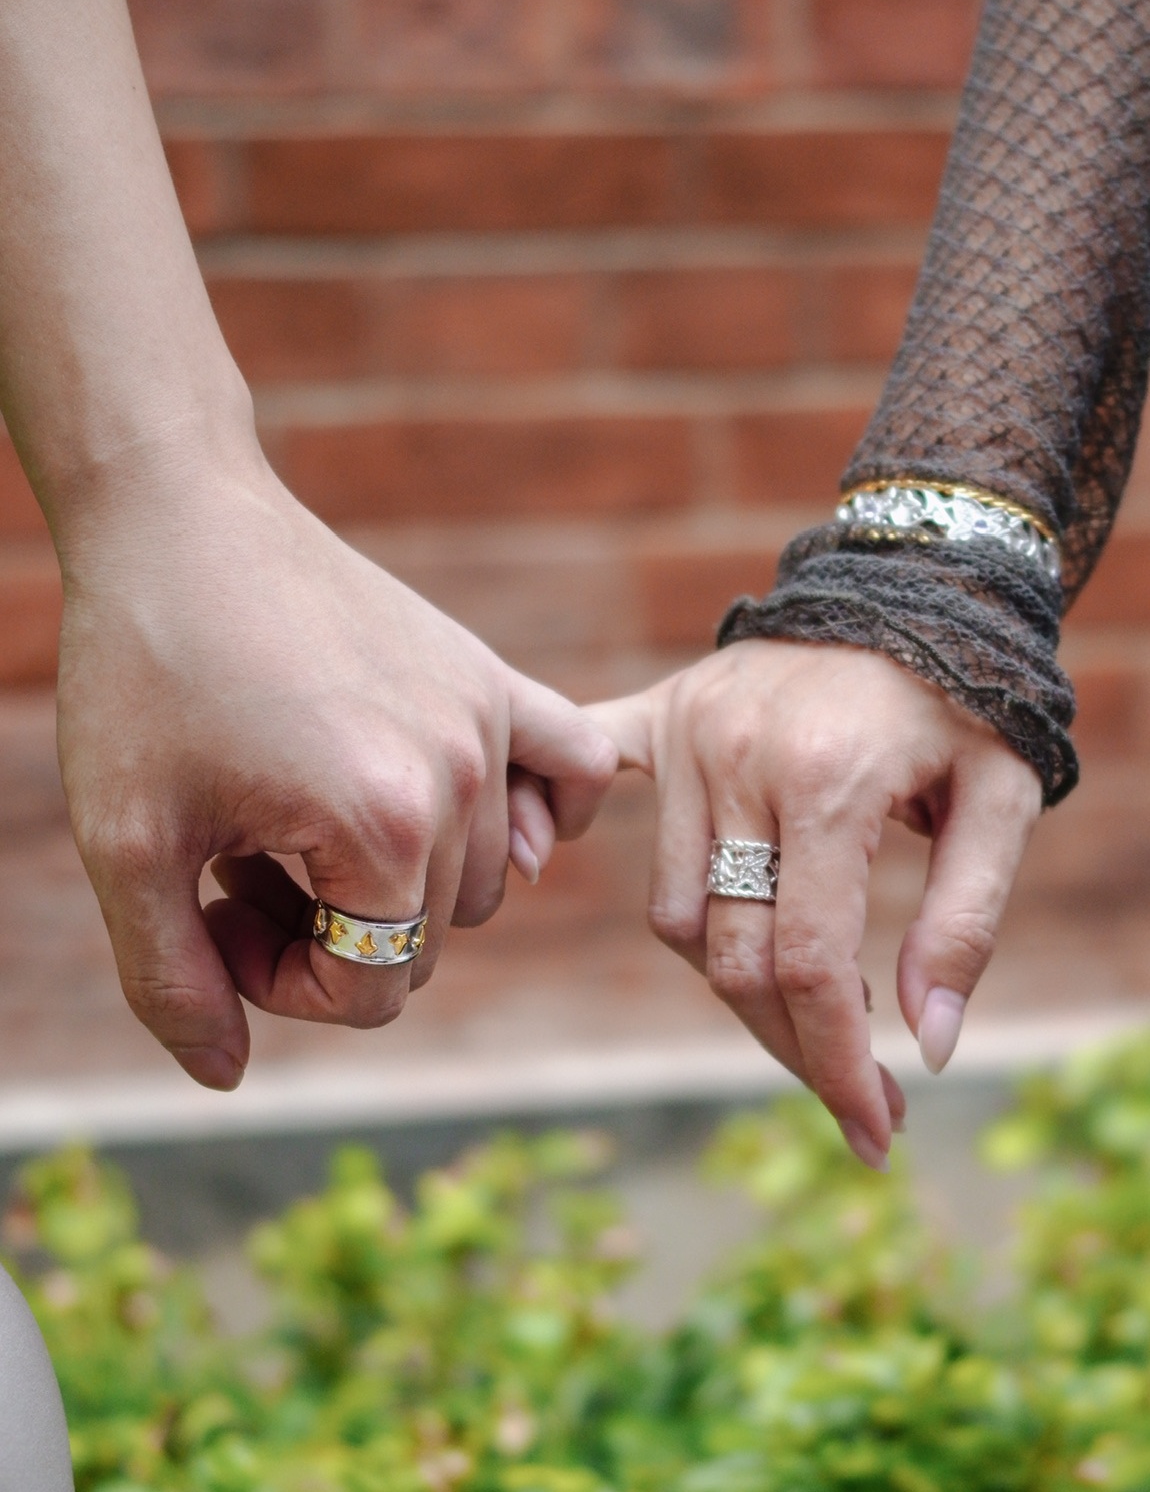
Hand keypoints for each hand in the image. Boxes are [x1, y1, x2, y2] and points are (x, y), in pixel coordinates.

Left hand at [56, 458, 615, 1090]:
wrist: (178, 519)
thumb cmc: (142, 674)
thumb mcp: (126, 843)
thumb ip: (172, 981)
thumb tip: (226, 1076)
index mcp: (381, 825)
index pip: (373, 988)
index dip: (280, 982)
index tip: (211, 912)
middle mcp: (460, 775)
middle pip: (424, 942)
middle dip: (326, 931)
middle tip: (239, 859)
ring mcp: (487, 718)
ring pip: (483, 881)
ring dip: (391, 880)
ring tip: (298, 817)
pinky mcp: (489, 675)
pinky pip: (577, 768)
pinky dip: (548, 813)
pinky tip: (485, 816)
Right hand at [589, 640, 1040, 1168]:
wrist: (909, 581)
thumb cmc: (966, 700)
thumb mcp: (1004, 800)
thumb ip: (966, 922)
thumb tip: (929, 1048)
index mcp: (830, 782)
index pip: (807, 963)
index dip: (837, 1063)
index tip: (875, 1132)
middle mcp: (740, 759)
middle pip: (731, 957)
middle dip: (793, 1045)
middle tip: (855, 1094)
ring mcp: (687, 736)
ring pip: (675, 912)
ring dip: (731, 974)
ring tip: (801, 997)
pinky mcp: (658, 717)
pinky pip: (582, 784)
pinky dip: (561, 822)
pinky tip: (546, 854)